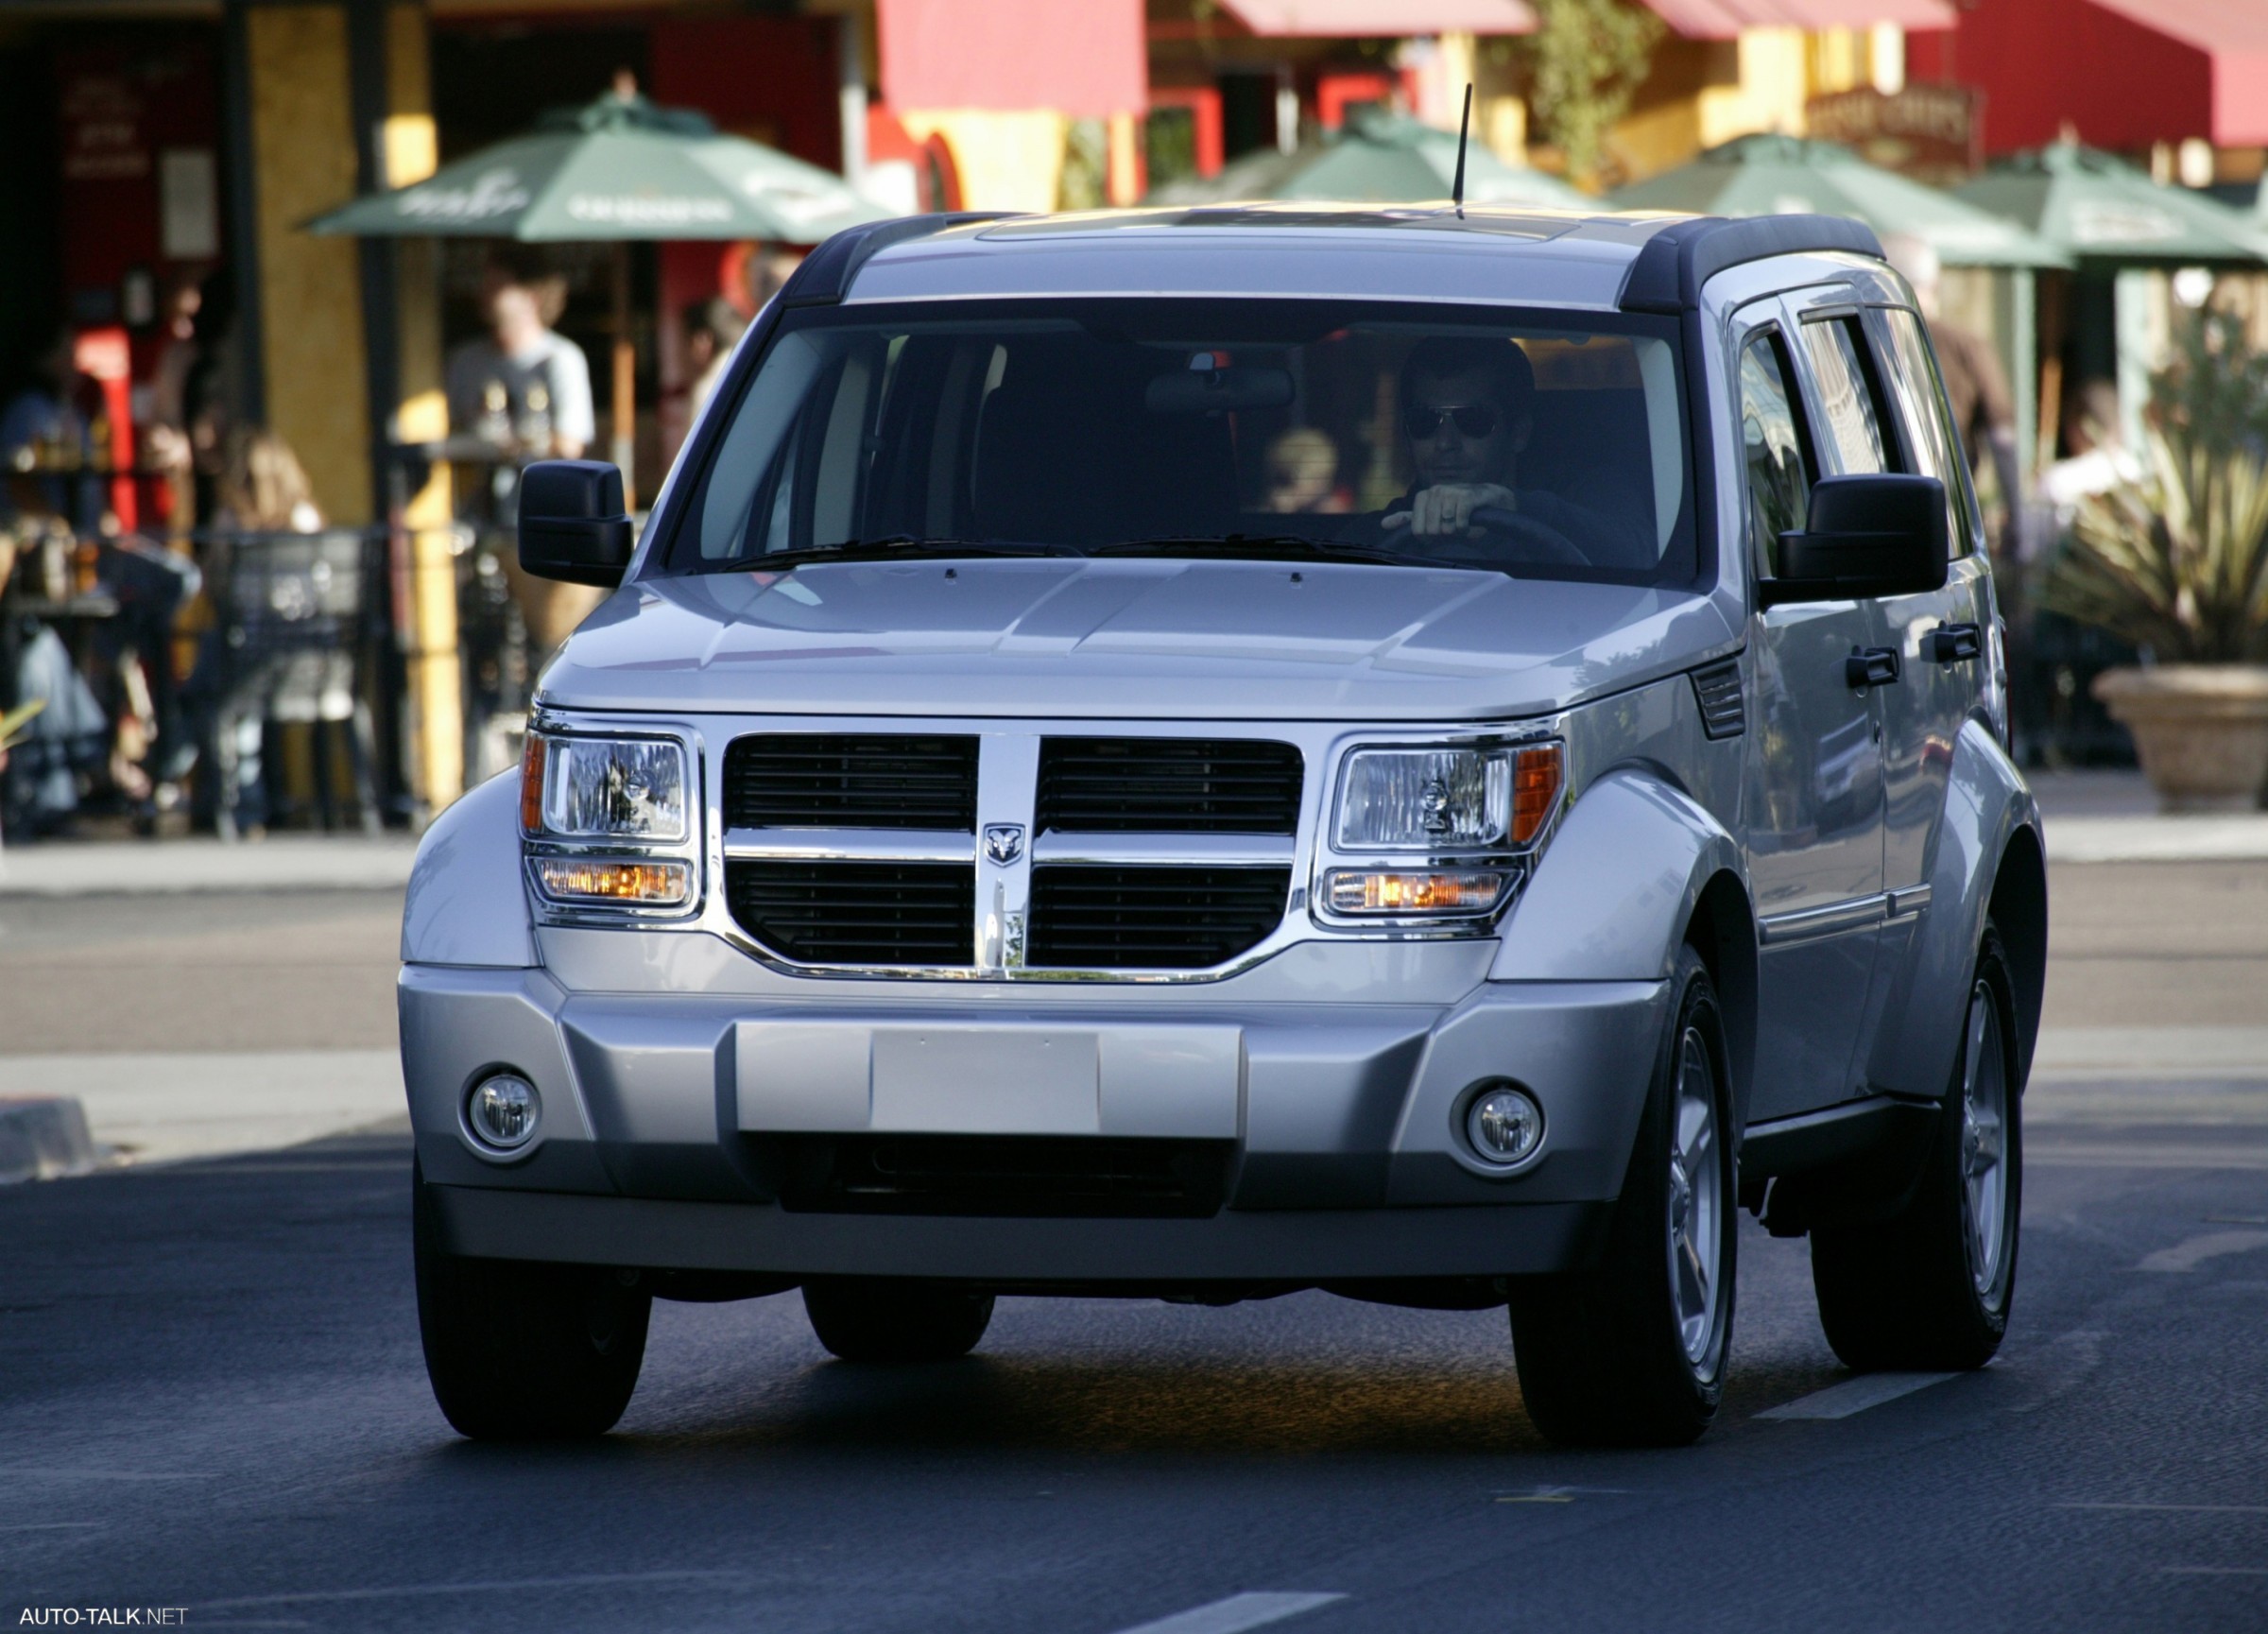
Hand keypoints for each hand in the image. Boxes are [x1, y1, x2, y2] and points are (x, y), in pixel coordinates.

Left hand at [1383, 482, 1515, 537]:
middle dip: (1444, 535)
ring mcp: (1450, 492)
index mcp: (1423, 496)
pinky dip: (1465, 528)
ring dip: (1456, 532)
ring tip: (1462, 523)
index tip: (1439, 533)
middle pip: (1430, 530)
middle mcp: (1435, 491)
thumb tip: (1383, 524)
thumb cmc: (1459, 511)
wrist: (1490, 500)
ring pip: (1445, 527)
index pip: (1417, 529)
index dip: (1429, 538)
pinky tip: (1469, 522)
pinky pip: (1459, 522)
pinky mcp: (1466, 496)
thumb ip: (1409, 520)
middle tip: (1453, 528)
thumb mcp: (1433, 516)